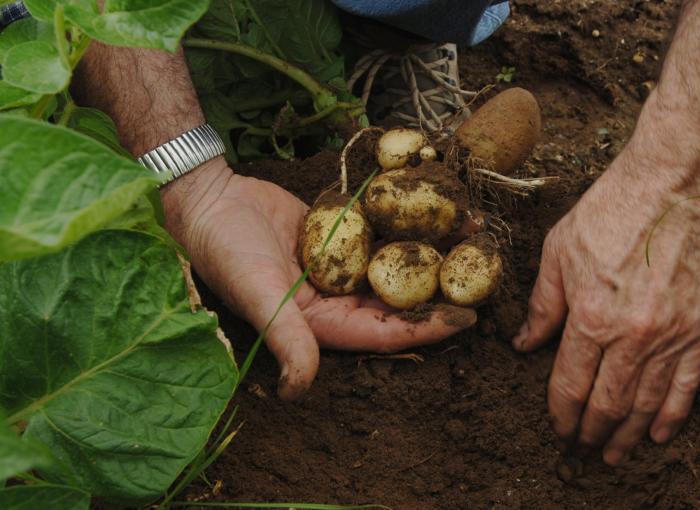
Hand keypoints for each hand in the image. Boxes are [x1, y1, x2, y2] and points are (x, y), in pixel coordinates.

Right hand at [163, 158, 475, 400]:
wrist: (208, 199)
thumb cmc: (227, 251)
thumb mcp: (259, 295)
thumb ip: (287, 339)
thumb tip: (299, 391)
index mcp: (325, 323)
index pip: (385, 331)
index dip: (427, 326)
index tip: (468, 317)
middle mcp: (339, 298)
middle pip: (400, 297)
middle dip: (442, 288)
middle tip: (485, 275)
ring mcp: (343, 264)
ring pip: (397, 262)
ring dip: (433, 249)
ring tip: (473, 234)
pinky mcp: (342, 233)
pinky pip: (382, 230)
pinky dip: (408, 220)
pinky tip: (438, 206)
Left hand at [512, 149, 699, 464]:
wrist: (676, 186)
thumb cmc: (611, 210)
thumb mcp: (559, 252)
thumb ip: (542, 305)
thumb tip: (525, 344)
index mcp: (590, 317)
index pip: (570, 384)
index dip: (561, 414)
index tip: (558, 428)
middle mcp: (631, 336)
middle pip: (607, 403)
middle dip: (590, 432)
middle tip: (581, 449)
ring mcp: (670, 336)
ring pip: (645, 403)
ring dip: (626, 435)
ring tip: (614, 454)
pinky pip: (687, 386)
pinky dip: (672, 415)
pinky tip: (658, 434)